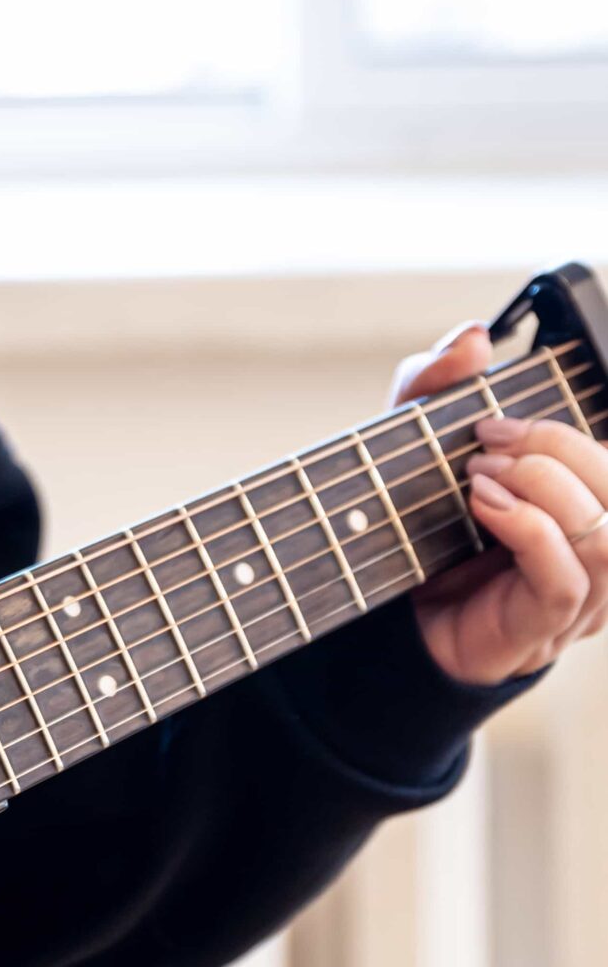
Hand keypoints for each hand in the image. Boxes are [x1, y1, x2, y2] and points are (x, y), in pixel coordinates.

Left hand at [392, 323, 607, 685]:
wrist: (379, 617)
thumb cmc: (412, 529)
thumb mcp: (411, 443)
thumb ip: (434, 386)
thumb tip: (474, 336)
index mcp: (581, 505)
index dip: (570, 429)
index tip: (496, 413)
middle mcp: (590, 551)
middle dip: (558, 447)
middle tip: (486, 441)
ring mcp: (576, 599)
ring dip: (544, 488)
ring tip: (478, 475)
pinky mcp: (540, 630)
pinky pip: (565, 580)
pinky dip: (527, 529)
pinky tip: (482, 507)